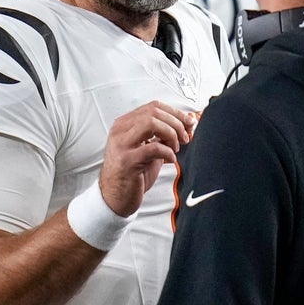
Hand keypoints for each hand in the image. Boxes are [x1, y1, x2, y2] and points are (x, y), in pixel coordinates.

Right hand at [99, 101, 195, 216]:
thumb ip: (161, 136)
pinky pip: (153, 148)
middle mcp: (121, 131)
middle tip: (185, 137)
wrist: (115, 198)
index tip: (188, 122)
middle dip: (176, 123)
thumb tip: (184, 125)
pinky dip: (168, 152)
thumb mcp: (147, 149)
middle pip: (154, 112)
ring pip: (151, 123)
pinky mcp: (128, 161)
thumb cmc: (132, 174)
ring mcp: (122, 145)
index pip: (153, 107)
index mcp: (125, 125)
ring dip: (171, 134)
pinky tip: (171, 159)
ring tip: (176, 147)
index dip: (175, 113)